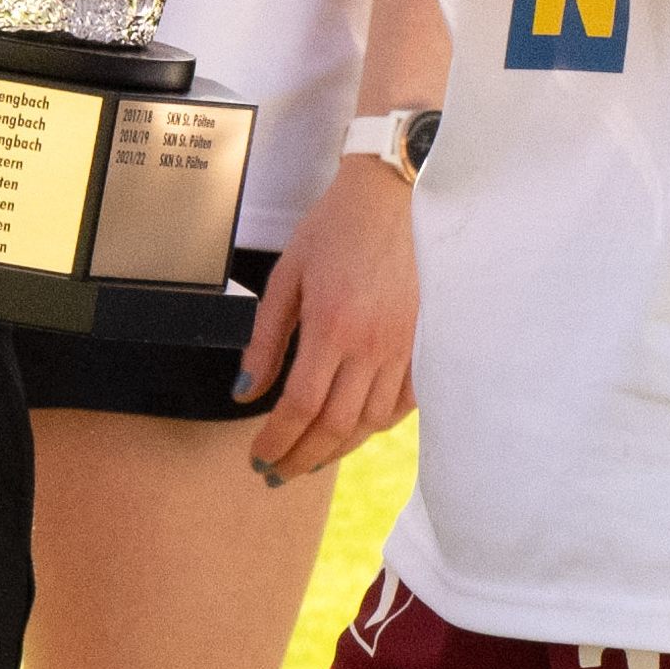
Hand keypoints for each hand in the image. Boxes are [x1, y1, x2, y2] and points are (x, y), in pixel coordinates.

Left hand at [240, 152, 419, 485]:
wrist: (392, 197)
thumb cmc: (335, 228)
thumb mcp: (287, 276)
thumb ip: (266, 339)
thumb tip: (245, 392)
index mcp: (332, 327)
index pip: (299, 408)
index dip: (276, 442)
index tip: (258, 458)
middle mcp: (371, 346)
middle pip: (336, 428)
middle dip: (301, 458)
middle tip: (277, 472)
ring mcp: (403, 347)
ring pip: (372, 424)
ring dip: (338, 448)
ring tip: (311, 453)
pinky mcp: (424, 343)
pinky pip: (404, 404)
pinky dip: (378, 424)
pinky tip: (357, 426)